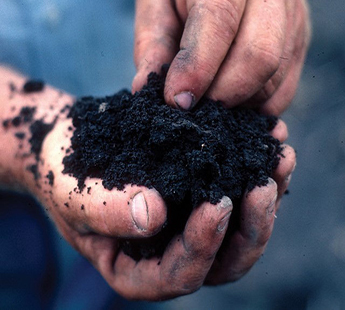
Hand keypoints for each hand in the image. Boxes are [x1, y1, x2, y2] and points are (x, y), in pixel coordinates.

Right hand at [34, 117, 292, 300]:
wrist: (69, 145)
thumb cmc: (63, 173)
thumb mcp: (72, 193)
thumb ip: (106, 209)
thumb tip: (153, 215)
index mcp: (138, 267)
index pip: (178, 275)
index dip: (202, 246)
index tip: (216, 204)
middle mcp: (171, 250)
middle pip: (224, 260)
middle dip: (251, 227)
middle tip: (265, 185)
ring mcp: (189, 222)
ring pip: (240, 225)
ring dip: (266, 194)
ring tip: (281, 156)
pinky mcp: (198, 191)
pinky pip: (235, 186)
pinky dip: (254, 164)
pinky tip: (268, 137)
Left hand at [132, 0, 310, 114]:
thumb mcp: (157, 1)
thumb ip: (152, 43)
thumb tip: (143, 90)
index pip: (219, 22)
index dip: (197, 70)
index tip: (177, 102)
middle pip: (259, 56)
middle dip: (223, 95)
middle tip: (195, 109)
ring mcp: (293, 17)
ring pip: (274, 79)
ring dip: (239, 103)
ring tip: (211, 102)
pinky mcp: (300, 39)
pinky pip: (285, 90)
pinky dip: (257, 107)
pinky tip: (234, 102)